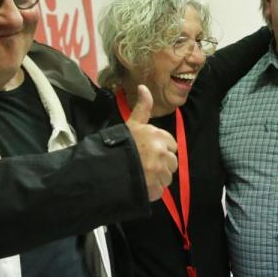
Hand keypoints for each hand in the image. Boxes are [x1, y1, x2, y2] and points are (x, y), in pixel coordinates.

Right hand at [125, 86, 177, 201]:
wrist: (105, 168)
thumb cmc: (119, 144)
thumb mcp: (132, 124)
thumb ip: (142, 107)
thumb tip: (143, 86)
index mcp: (159, 136)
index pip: (172, 145)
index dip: (161, 149)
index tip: (148, 152)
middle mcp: (162, 153)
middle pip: (172, 162)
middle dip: (161, 165)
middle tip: (144, 165)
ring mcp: (159, 172)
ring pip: (168, 178)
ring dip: (157, 178)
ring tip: (141, 175)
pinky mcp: (155, 188)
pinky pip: (160, 190)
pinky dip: (152, 190)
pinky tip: (141, 184)